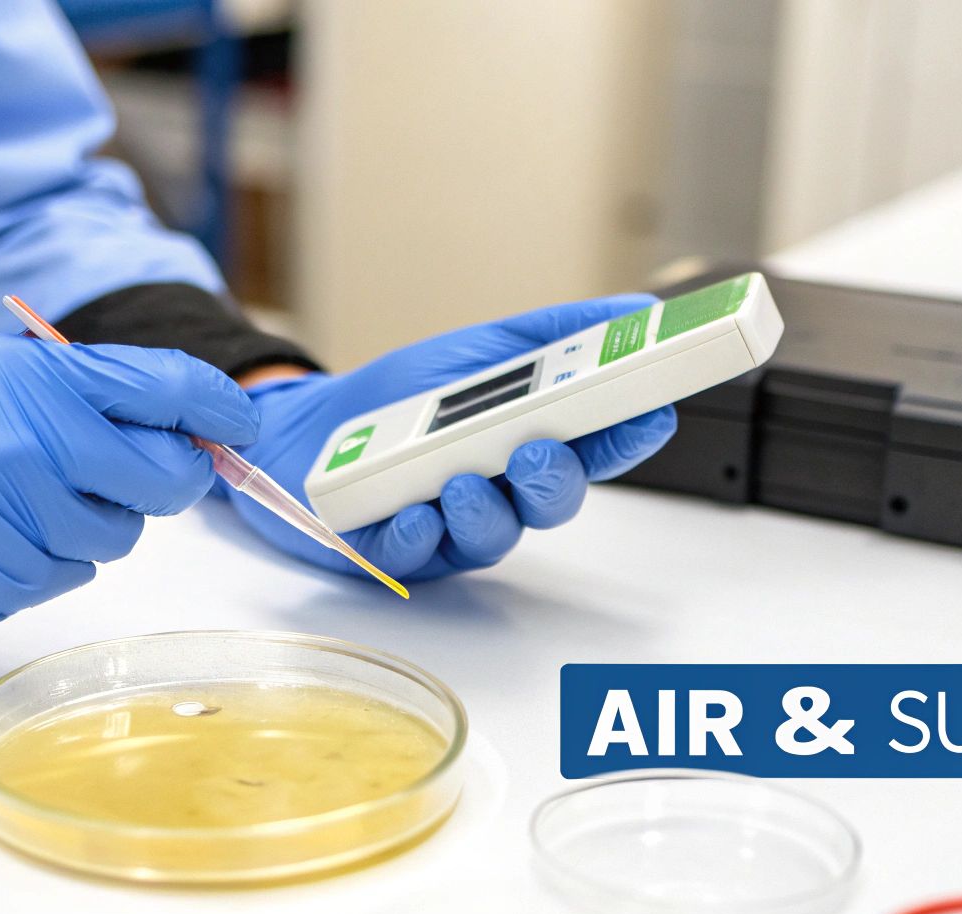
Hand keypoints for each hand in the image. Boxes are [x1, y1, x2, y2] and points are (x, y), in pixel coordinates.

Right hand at [0, 337, 256, 650]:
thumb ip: (83, 398)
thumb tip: (184, 426)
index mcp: (29, 377)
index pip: (164, 387)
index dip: (215, 409)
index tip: (239, 425)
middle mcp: (28, 442)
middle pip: (162, 475)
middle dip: (161, 480)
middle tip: (124, 475)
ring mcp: (11, 517)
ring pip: (116, 537)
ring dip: (90, 525)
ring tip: (18, 501)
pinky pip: (65, 578)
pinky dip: (44, 563)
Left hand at [225, 296, 676, 582]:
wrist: (310, 426)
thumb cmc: (402, 396)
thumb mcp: (483, 346)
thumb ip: (556, 334)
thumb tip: (632, 310)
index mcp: (531, 444)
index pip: (597, 447)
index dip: (628, 436)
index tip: (651, 414)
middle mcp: (503, 494)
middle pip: (551, 503)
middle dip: (553, 480)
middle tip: (538, 452)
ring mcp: (454, 529)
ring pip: (491, 536)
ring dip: (483, 509)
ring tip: (463, 482)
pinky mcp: (397, 555)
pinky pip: (415, 556)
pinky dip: (416, 536)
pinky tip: (413, 514)